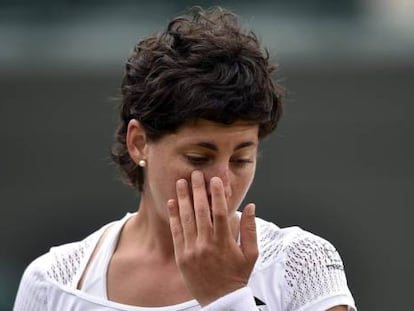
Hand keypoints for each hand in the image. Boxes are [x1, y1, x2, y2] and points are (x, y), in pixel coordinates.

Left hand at [167, 170, 257, 305]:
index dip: (217, 194)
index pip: (220, 212)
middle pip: (201, 211)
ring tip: (182, 182)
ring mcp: (192, 250)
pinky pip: (176, 232)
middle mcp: (206, 244)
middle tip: (196, 173)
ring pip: (186, 219)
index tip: (215, 179)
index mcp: (224, 242)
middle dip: (198, 190)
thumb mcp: (251, 254)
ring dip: (184, 198)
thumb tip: (250, 206)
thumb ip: (250, 229)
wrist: (220, 301)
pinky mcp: (181, 256)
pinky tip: (173, 203)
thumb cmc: (237, 276)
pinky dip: (174, 216)